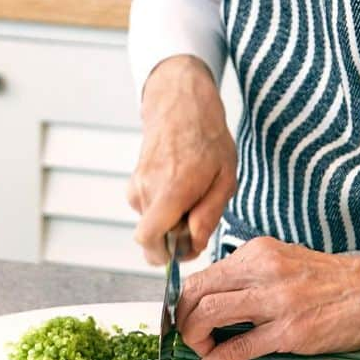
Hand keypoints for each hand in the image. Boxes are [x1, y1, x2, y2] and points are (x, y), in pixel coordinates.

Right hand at [128, 55, 236, 265]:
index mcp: (172, 189)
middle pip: (151, 237)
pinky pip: (147, 208)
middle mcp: (148, 188)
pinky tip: (179, 186)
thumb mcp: (225, 176)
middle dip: (173, 238)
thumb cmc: (208, 139)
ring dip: (171, 219)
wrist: (182, 104)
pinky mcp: (134, 181)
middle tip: (197, 217)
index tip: (187, 247)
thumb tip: (193, 244)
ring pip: (151, 222)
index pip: (148, 239)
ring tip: (192, 193)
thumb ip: (209, 214)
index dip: (165, 255)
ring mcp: (137, 183)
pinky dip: (163, 206)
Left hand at [175, 237, 359, 359]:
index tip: (187, 316)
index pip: (203, 274)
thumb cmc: (336, 278)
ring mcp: (276, 300)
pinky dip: (218, 359)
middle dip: (183, 319)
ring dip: (195, 337)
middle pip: (198, 291)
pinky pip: (240, 346)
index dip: (186, 300)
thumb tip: (222, 295)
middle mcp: (263, 269)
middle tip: (188, 336)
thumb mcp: (286, 259)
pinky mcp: (290, 330)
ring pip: (210, 313)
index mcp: (259, 252)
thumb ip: (253, 273)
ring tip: (200, 350)